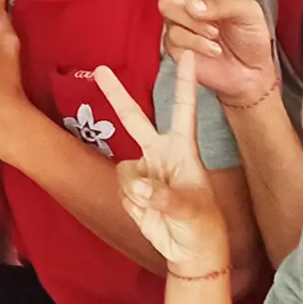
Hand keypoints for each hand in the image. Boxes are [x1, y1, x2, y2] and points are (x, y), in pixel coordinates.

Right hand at [91, 56, 231, 280]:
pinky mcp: (131, 188)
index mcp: (183, 149)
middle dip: (116, 95)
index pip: (183, 109)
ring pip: (125, 170)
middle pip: (134, 118)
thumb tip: (137, 185)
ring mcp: (143, 169)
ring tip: (158, 208)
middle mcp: (160, 152)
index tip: (189, 54)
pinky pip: (122, 189)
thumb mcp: (191, 209)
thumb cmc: (201, 223)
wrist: (189, 249)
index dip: (185, 82)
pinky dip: (132, 202)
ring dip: (136, 190)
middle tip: (101, 70)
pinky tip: (148, 211)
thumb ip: (163, 195)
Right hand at [100, 0, 277, 109]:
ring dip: (197, 23)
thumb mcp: (248, 10)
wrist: (249, 74)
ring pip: (168, 7)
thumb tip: (191, 5)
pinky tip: (212, 50)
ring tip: (216, 34)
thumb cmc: (252, 36)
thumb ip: (221, 2)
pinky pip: (175, 36)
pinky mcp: (170, 43)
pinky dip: (197, 44)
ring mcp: (175, 17)